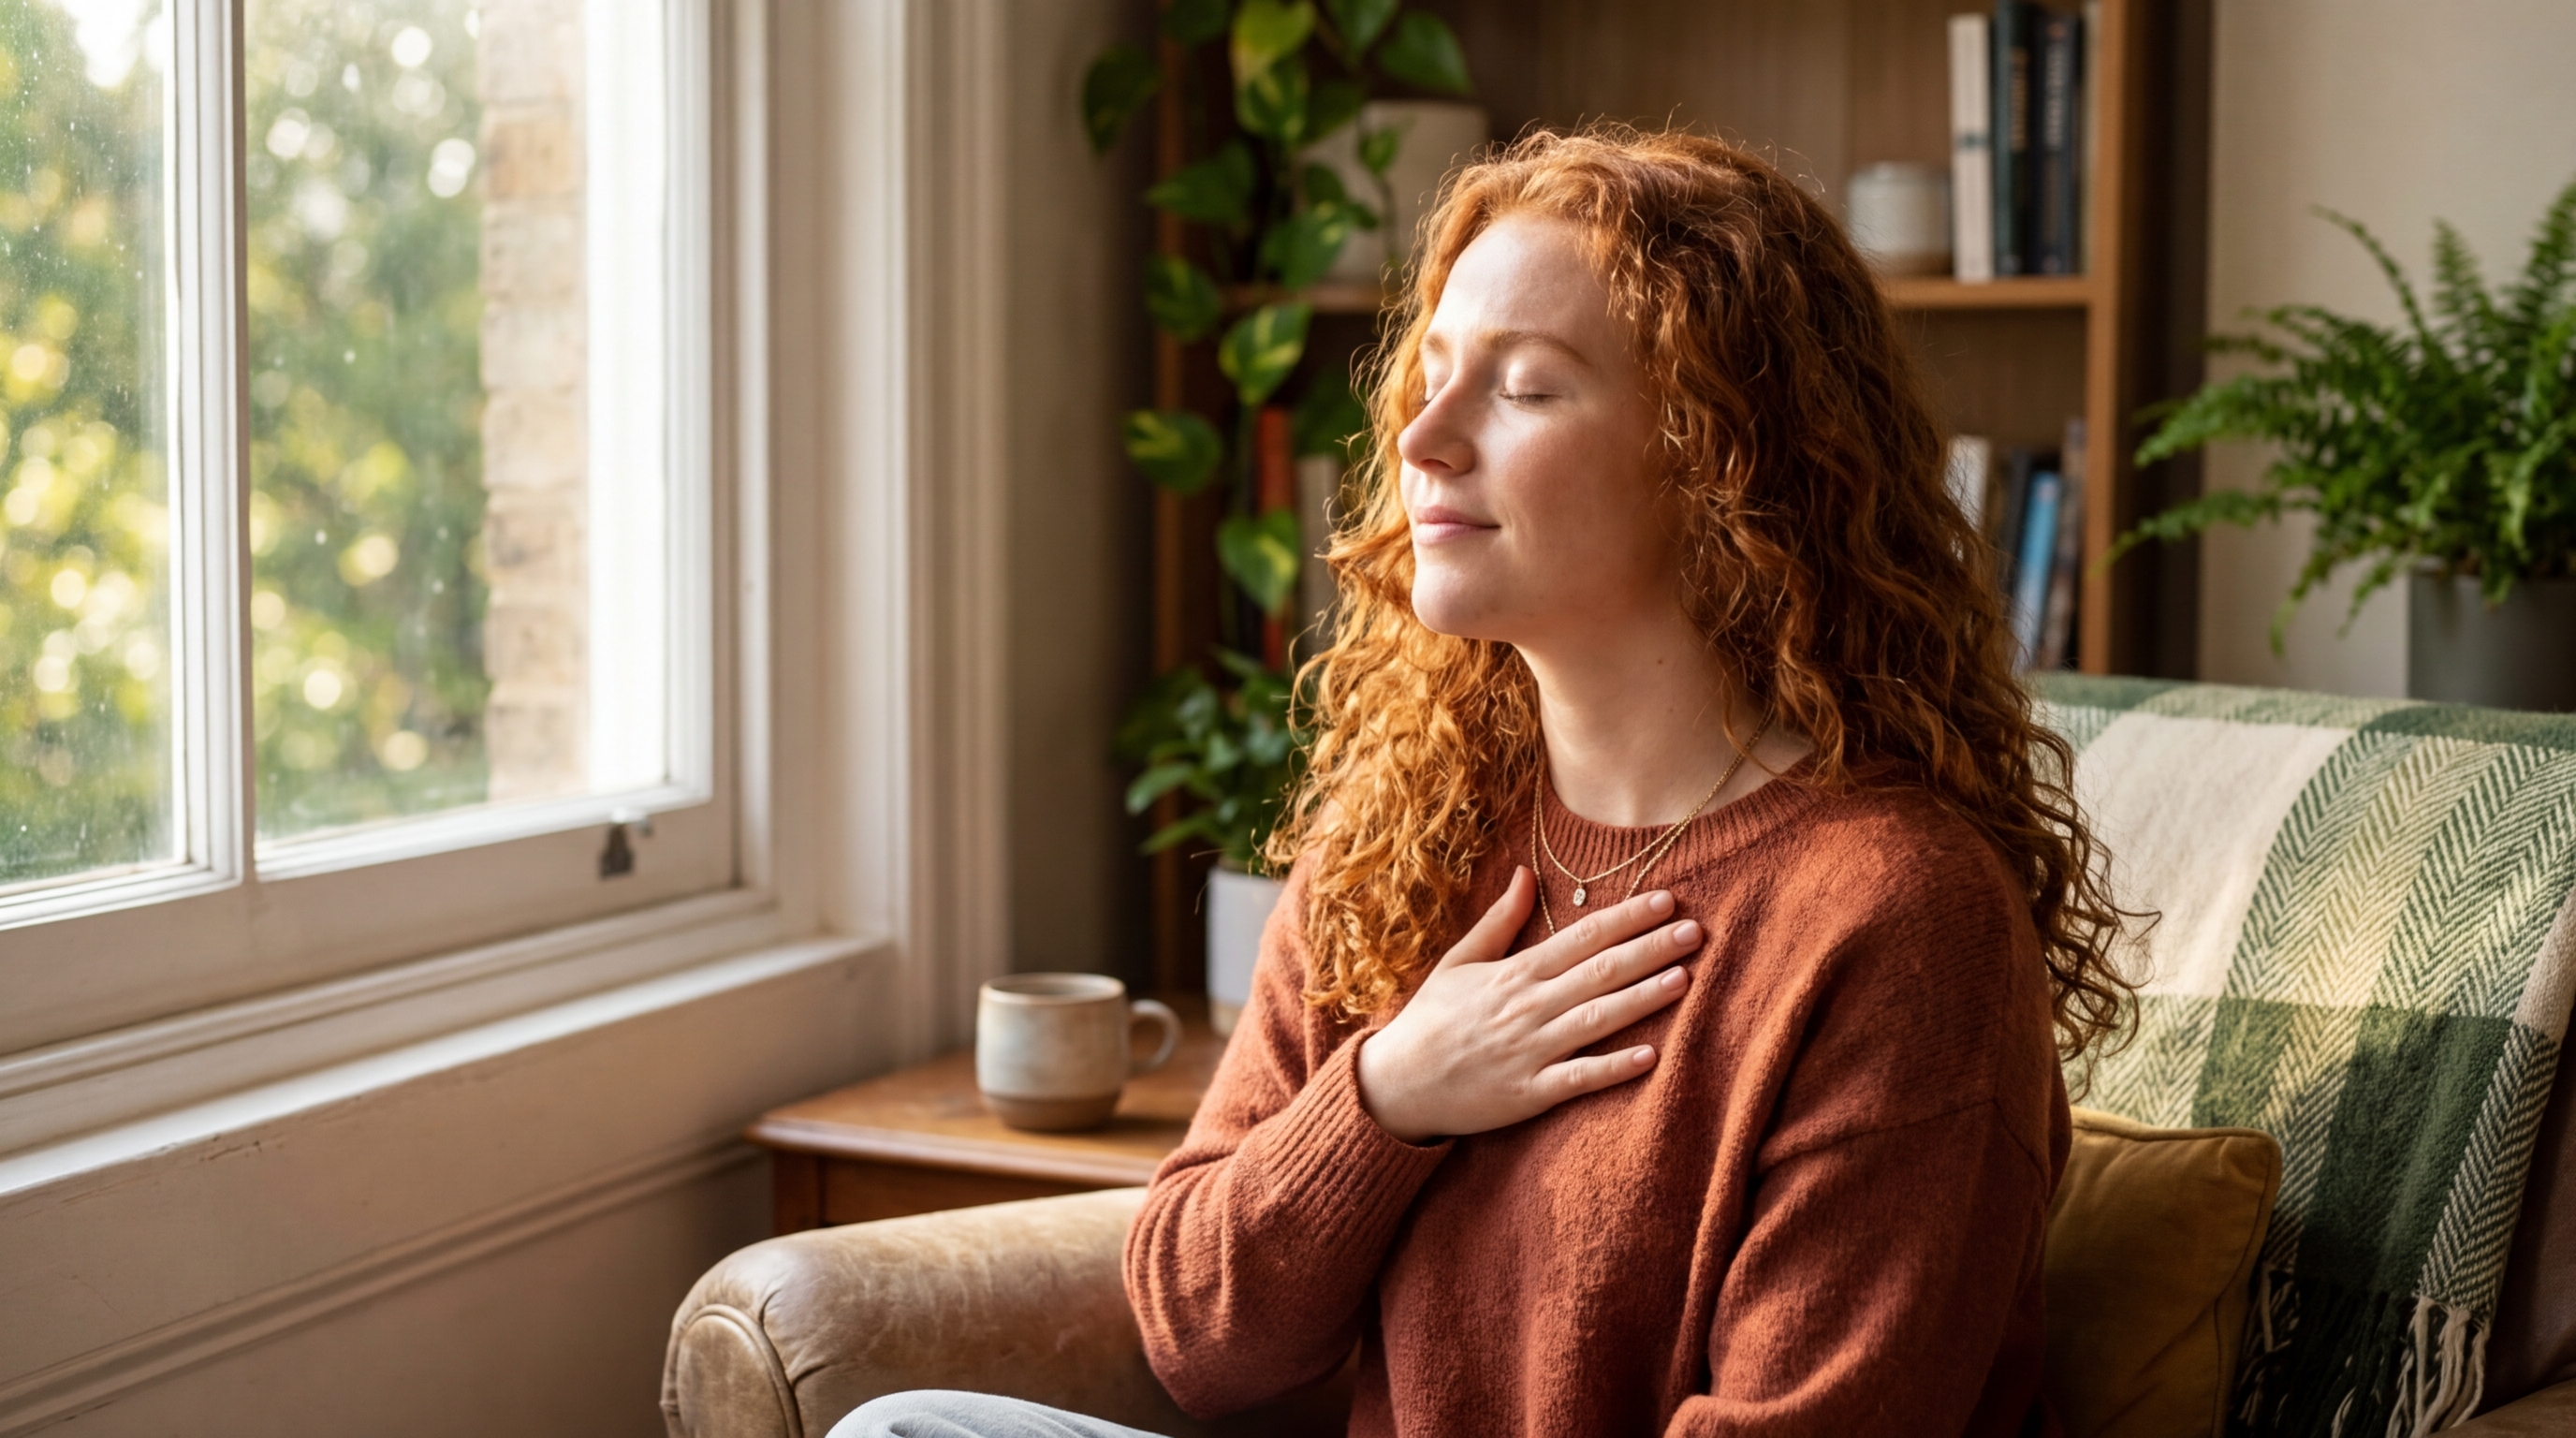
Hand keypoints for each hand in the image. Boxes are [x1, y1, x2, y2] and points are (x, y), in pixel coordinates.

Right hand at [1354, 868, 1701, 1143]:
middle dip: (1650, 950)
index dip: (1627, 917)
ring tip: (1684, 978)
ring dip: (1642, 999)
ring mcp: (1530, 1051)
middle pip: (1600, 973)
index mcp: (1514, 973)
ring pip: (1596, 1020)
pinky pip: (1578, 1079)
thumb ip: (1499, 920)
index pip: (1582, 937)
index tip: (1667, 900)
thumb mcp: (1459, 961)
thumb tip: (1526, 873)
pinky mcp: (1529, 1094)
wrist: (1397, 1083)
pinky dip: (1613, 1068)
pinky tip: (1651, 1056)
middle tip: (1696, 932)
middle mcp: (1528, 1007)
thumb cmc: (1431, 1019)